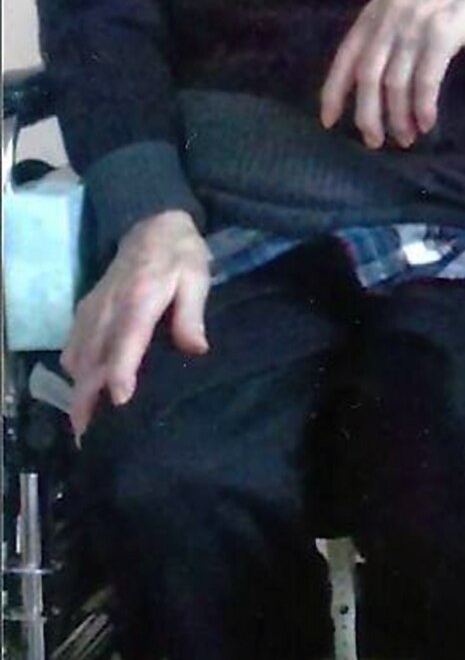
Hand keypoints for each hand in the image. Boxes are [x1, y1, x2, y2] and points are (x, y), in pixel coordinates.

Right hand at [62, 210, 210, 437]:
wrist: (152, 224)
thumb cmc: (181, 255)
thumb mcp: (196, 278)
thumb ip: (192, 314)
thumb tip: (196, 350)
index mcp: (138, 300)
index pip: (124, 342)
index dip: (119, 374)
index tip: (118, 404)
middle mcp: (108, 308)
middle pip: (91, 358)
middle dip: (87, 398)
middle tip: (89, 435)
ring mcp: (92, 310)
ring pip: (76, 356)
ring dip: (77, 390)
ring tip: (86, 425)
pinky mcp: (84, 311)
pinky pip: (72, 346)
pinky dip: (74, 372)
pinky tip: (83, 392)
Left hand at [320, 0, 464, 148]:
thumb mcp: (409, 5)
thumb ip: (386, 32)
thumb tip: (368, 78)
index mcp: (377, 9)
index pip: (346, 56)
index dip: (334, 91)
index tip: (329, 121)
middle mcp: (390, 15)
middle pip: (368, 76)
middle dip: (368, 114)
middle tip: (374, 142)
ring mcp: (415, 23)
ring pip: (396, 83)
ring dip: (399, 117)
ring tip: (406, 138)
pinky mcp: (442, 33)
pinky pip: (425, 80)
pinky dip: (423, 106)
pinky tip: (427, 123)